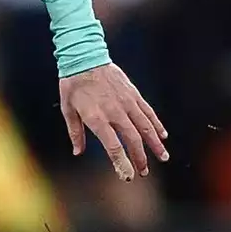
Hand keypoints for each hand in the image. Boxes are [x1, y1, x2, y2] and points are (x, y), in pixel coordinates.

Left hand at [58, 63, 168, 181]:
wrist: (84, 55)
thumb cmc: (72, 84)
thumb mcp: (68, 109)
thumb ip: (75, 132)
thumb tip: (78, 152)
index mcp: (96, 118)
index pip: (113, 146)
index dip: (122, 163)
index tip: (128, 176)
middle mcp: (114, 111)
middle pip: (132, 140)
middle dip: (140, 158)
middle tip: (144, 171)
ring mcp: (126, 102)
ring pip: (145, 126)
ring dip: (155, 143)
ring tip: (163, 157)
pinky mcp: (133, 93)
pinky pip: (147, 111)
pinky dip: (156, 124)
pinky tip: (162, 135)